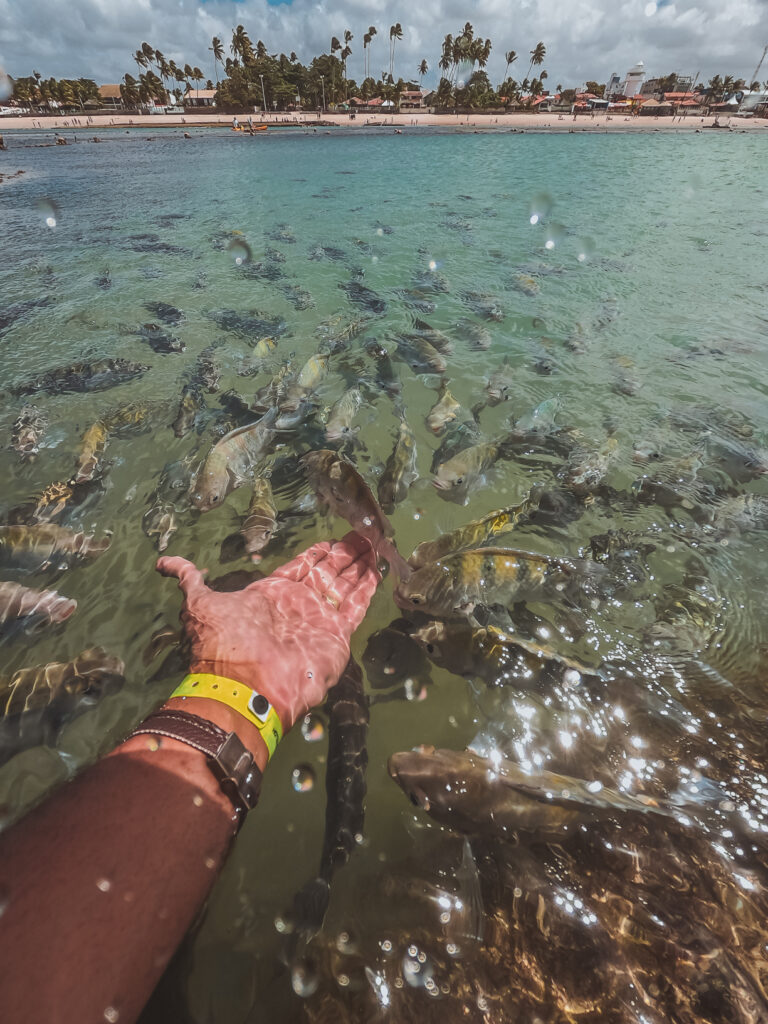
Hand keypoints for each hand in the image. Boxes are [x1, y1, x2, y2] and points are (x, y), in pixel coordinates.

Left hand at [156, 532, 379, 730]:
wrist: (246, 688)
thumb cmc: (225, 644)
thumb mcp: (199, 605)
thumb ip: (189, 580)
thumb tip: (162, 562)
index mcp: (270, 596)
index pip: (300, 568)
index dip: (316, 553)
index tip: (333, 538)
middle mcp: (297, 606)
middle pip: (326, 574)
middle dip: (344, 555)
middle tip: (363, 535)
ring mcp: (318, 622)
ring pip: (344, 587)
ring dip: (359, 567)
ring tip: (375, 545)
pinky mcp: (336, 638)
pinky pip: (355, 608)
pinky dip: (367, 589)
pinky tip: (378, 570)